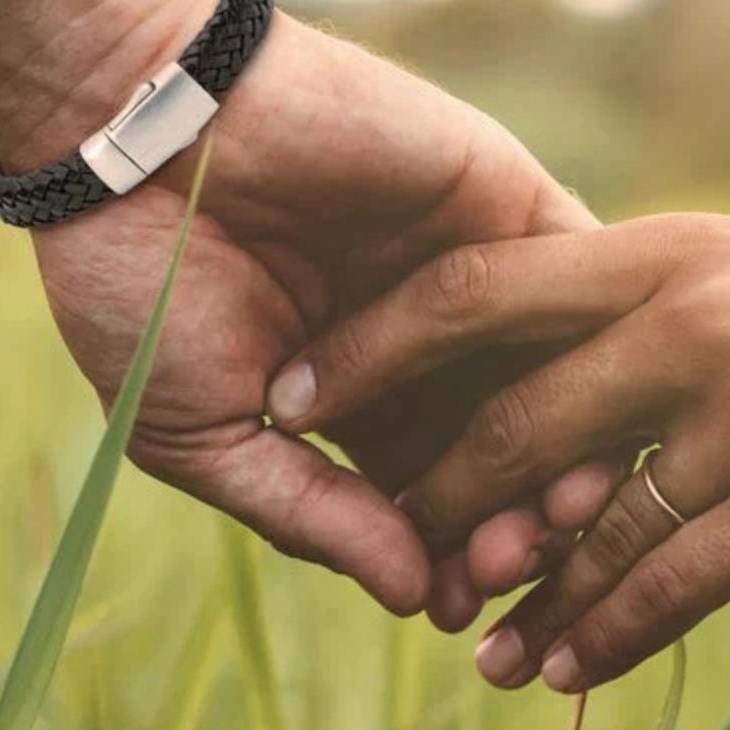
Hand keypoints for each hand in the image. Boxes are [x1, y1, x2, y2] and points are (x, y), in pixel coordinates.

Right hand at [33, 10, 611, 617]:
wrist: (138, 123)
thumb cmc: (142, 282)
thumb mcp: (202, 431)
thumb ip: (309, 514)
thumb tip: (411, 598)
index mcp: (358, 402)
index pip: (433, 498)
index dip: (449, 557)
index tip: (457, 607)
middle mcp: (429, 347)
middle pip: (507, 453)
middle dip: (514, 520)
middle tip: (513, 565)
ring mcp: (474, 273)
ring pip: (557, 380)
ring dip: (566, 450)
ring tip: (555, 513)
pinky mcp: (505, 202)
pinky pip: (579, 281)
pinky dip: (592, 346)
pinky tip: (591, 411)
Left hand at [269, 211, 729, 688]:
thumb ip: (637, 313)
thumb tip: (532, 386)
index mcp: (662, 250)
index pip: (474, 291)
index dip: (370, 348)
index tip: (296, 394)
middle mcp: (691, 320)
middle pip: (512, 426)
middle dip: (436, 502)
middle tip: (394, 555)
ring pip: (588, 528)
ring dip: (522, 599)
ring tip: (474, 649)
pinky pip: (672, 585)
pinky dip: (606, 636)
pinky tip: (564, 672)